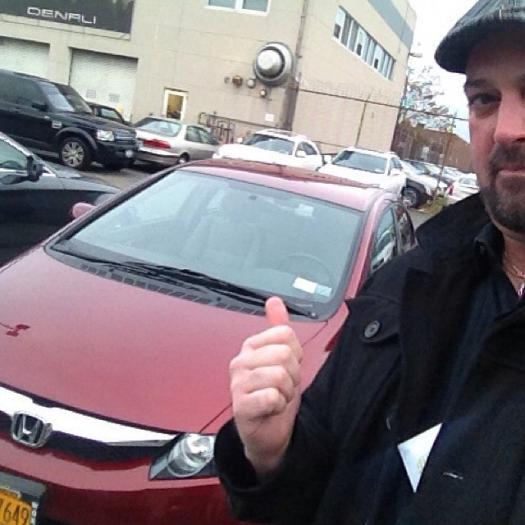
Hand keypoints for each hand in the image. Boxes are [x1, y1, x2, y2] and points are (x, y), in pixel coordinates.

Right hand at [229, 296, 302, 476]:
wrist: (267, 432)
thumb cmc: (274, 394)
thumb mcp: (281, 358)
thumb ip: (278, 328)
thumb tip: (274, 301)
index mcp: (251, 346)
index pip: (286, 334)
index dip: (295, 354)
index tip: (286, 367)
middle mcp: (240, 361)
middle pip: (285, 354)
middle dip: (292, 375)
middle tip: (282, 386)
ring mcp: (237, 383)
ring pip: (280, 376)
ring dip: (286, 392)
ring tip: (276, 398)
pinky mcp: (240, 406)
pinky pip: (272, 397)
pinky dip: (279, 406)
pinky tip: (270, 409)